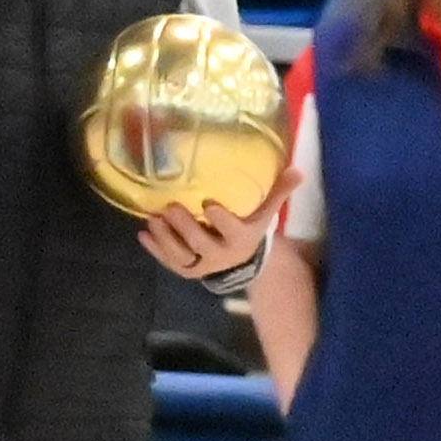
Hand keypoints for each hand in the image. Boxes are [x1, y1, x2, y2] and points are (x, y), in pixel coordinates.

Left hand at [137, 161, 300, 279]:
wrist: (241, 261)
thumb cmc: (250, 228)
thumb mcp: (265, 213)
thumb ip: (279, 192)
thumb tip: (297, 170)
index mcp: (241, 239)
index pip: (231, 230)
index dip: (220, 219)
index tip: (208, 201)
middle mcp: (220, 255)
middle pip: (200, 244)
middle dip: (185, 227)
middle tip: (170, 207)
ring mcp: (201, 265)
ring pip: (181, 255)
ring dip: (165, 238)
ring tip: (152, 219)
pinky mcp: (186, 270)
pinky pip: (169, 262)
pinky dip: (155, 250)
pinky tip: (142, 235)